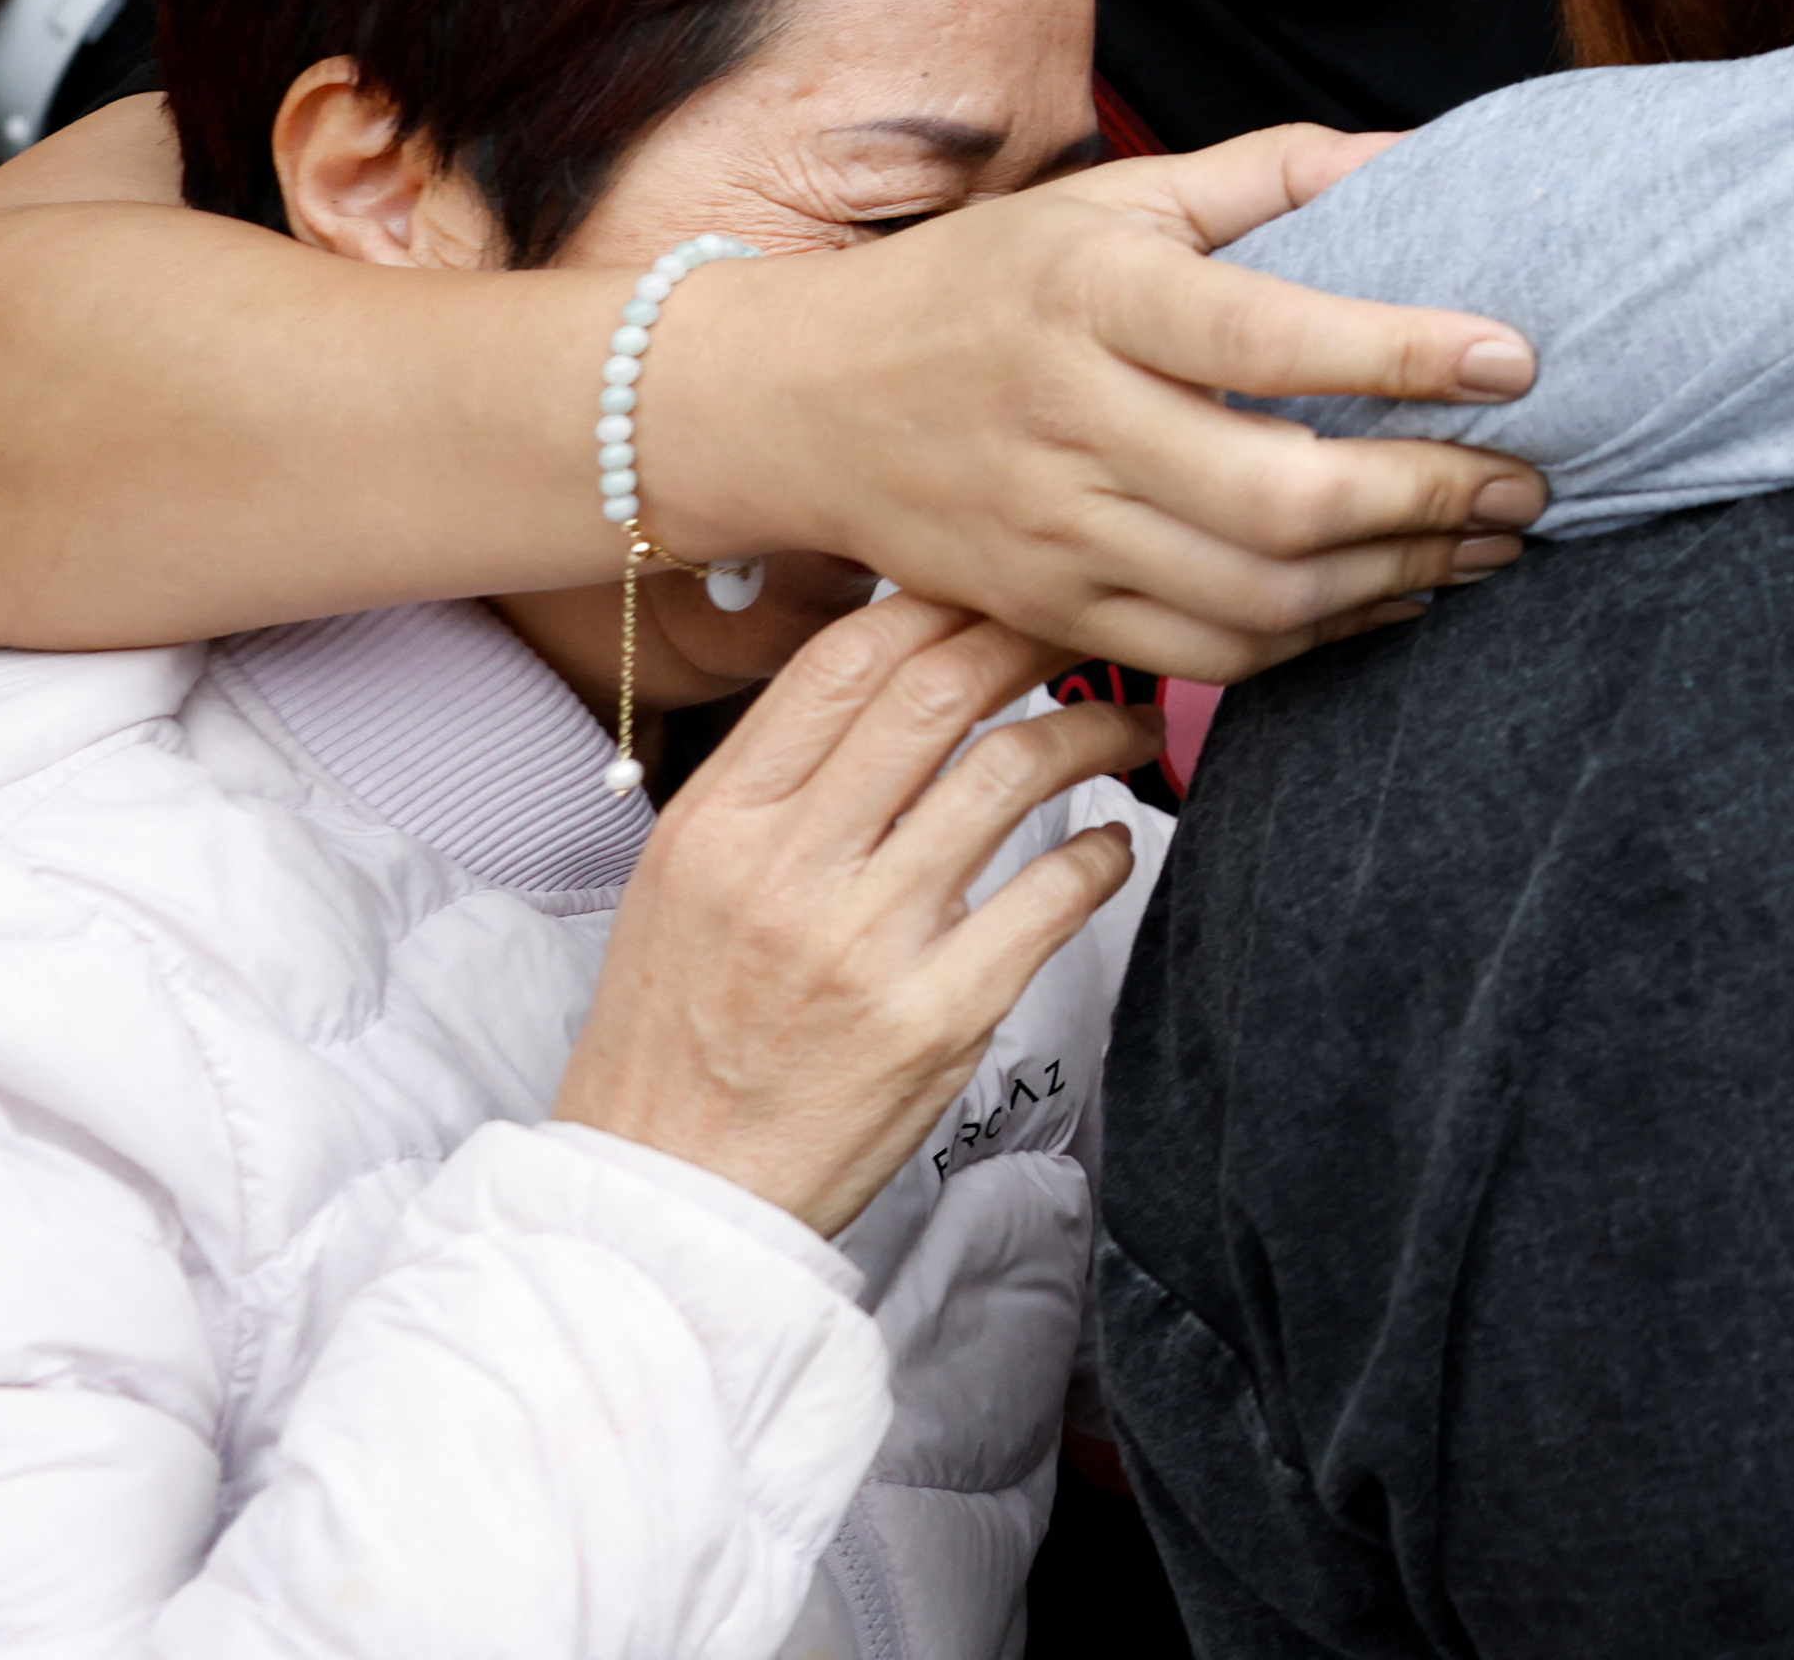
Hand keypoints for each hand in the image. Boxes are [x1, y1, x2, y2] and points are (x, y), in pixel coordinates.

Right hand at [554, 601, 1155, 1234]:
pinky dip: (1105, 850)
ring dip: (1094, 729)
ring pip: (1012, 772)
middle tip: (1088, 635)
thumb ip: (773, 784)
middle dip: (1033, 638)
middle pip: (939, 692)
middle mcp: (786, 871)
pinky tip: (1113, 842)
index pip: (844, 660)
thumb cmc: (679, 1036)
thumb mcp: (680, 884)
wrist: (665, 1198)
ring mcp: (865, 944)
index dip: (941, 604)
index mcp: (718, 824)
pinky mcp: (936, 1019)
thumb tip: (883, 676)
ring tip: (1128, 727)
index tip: (999, 596)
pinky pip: (1053, 895)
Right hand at [626, 127, 1557, 680]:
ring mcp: (1053, 532)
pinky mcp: (1048, 613)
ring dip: (1399, 576)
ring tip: (1489, 544)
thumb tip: (1418, 155)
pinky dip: (1319, 638)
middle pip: (1279, 497)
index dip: (1404, 353)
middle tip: (1530, 480)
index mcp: (1092, 297)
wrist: (798, 402)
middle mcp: (1069, 420)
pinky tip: (1393, 595)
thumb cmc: (986, 282)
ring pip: (1258, 593)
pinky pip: (1208, 652)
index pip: (1269, 336)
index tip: (1516, 358)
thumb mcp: (1112, 197)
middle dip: (1432, 497)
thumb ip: (1270, 175)